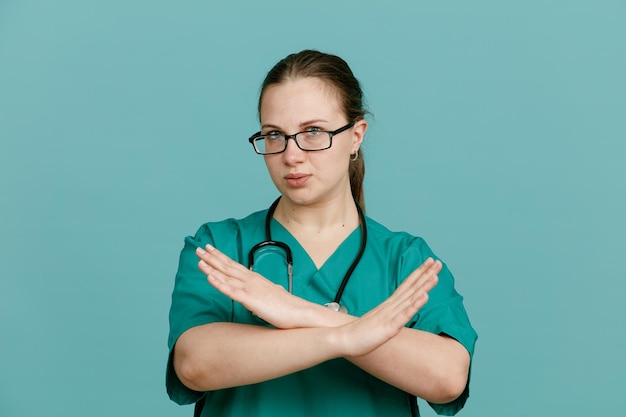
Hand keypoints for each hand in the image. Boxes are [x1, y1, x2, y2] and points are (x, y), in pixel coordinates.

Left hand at [196, 244, 320, 328]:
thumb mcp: (273, 294)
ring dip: (211, 267)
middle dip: (212, 257)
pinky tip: (209, 278)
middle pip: (228, 266)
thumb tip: (265, 289)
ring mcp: (251, 289)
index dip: (221, 257)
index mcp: (256, 279)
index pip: (235, 265)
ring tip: (199, 260)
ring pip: (227, 276)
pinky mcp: (251, 300)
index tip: (210, 249)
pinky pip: (231, 291)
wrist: (300, 313)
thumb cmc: (288, 306)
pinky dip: (219, 283)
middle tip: (199, 248)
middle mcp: (252, 280)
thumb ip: (265, 290)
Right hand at [333, 258, 440, 357]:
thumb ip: (387, 315)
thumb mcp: (377, 321)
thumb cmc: (360, 333)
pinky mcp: (388, 327)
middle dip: (425, 274)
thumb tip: (395, 311)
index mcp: (388, 304)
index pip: (406, 285)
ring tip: (435, 275)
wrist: (344, 340)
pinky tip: (424, 296)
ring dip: (423, 286)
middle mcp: (390, 306)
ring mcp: (389, 316)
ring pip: (409, 298)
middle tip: (437, 262)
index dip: (419, 273)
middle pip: (410, 287)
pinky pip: (404, 315)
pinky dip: (415, 304)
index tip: (429, 262)